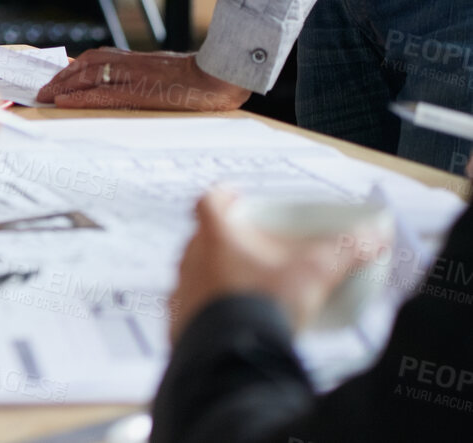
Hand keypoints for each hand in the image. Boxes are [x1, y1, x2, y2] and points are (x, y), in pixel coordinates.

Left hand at [35, 48, 251, 111]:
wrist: (217, 77)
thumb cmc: (192, 80)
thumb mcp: (159, 73)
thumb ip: (137, 75)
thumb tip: (115, 84)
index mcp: (133, 59)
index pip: (93, 60)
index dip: (70, 70)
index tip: (52, 80)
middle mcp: (128, 62)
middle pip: (85, 66)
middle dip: (60, 78)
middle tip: (41, 91)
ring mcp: (133, 75)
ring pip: (89, 77)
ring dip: (64, 86)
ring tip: (46, 96)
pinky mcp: (140, 90)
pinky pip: (104, 93)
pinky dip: (81, 96)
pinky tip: (65, 101)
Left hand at [169, 188, 382, 341]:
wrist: (236, 357)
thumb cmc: (265, 306)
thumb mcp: (314, 274)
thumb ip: (346, 251)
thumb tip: (373, 236)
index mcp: (216, 236)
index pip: (210, 201)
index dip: (224, 197)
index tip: (238, 199)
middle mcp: (191, 259)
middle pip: (204, 238)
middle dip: (229, 241)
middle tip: (255, 251)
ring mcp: (182, 290)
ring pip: (197, 272)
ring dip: (219, 275)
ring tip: (249, 288)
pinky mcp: (179, 320)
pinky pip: (193, 306)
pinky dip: (211, 307)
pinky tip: (235, 318)